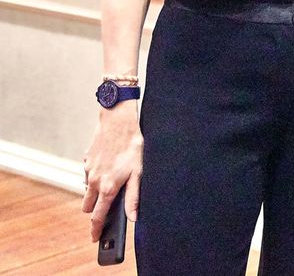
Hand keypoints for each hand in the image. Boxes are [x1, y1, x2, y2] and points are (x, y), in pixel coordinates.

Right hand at [83, 105, 143, 240]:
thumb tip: (133, 217)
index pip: (97, 215)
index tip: (95, 238)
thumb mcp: (139, 172)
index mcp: (107, 187)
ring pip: (87, 190)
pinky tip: (109, 166)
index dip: (96, 229)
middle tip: (107, 207)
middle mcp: (94, 181)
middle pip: (88, 206)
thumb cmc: (132, 146)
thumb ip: (134, 197)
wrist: (118, 122)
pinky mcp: (86, 160)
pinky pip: (88, 174)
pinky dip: (96, 176)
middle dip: (94, 209)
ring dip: (95, 192)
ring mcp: (88, 171)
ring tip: (113, 182)